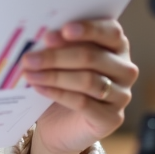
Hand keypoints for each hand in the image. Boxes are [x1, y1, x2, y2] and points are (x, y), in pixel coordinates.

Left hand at [21, 19, 137, 153]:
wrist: (61, 124)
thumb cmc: (63, 82)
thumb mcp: (63, 59)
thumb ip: (60, 44)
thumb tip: (44, 35)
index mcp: (118, 46)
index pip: (111, 31)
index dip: (88, 29)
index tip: (63, 29)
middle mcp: (125, 69)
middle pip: (92, 57)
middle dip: (56, 56)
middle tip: (30, 57)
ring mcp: (122, 95)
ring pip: (87, 80)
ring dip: (53, 76)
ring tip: (29, 73)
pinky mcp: (111, 118)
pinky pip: (83, 102)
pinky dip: (58, 93)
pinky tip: (39, 88)